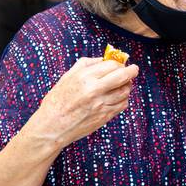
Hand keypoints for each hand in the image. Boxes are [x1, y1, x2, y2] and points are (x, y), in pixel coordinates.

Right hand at [24, 57, 138, 149]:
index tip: (121, 63)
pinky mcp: (105, 116)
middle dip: (131, 71)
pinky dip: (123, 99)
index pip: (112, 65)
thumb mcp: (68, 77)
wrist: (52, 126)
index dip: (119, 63)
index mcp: (84, 78)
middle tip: (133, 70)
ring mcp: (101, 104)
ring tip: (123, 84)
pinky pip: (122, 105)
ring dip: (127, 86)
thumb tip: (104, 59)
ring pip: (125, 91)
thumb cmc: (57, 100)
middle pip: (123, 76)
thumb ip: (87, 65)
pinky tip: (117, 97)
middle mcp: (94, 90)